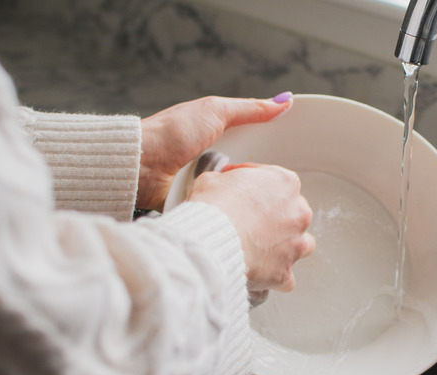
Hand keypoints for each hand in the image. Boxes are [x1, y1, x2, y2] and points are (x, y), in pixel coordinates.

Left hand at [138, 93, 292, 210]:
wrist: (140, 167)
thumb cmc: (171, 134)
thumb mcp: (215, 112)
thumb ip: (250, 109)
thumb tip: (283, 102)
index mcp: (217, 136)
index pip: (255, 143)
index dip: (273, 149)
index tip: (296, 158)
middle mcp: (214, 160)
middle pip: (251, 170)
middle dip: (265, 177)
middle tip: (287, 184)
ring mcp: (208, 184)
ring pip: (241, 191)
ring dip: (250, 195)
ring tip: (271, 199)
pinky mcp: (201, 203)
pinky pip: (225, 207)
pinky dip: (233, 207)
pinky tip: (249, 210)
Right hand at [186, 164, 314, 291]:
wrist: (212, 241)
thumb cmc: (215, 207)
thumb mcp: (212, 180)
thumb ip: (223, 182)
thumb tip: (219, 186)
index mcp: (285, 183)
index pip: (274, 179)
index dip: (253, 184)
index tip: (239, 190)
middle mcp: (297, 213)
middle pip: (293, 212)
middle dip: (275, 215)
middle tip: (252, 220)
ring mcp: (294, 244)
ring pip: (301, 245)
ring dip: (287, 246)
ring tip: (266, 249)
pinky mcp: (283, 271)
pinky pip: (285, 278)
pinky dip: (274, 276)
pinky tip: (261, 274)